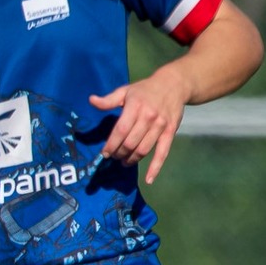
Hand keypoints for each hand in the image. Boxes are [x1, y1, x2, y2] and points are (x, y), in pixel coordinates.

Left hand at [89, 64, 192, 184]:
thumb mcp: (125, 91)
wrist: (174, 85)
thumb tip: (91, 101)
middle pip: (130, 143)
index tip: (105, 153)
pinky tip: (149, 179)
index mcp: (135, 107)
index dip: (111, 144)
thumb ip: (108, 100)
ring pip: (143, 149)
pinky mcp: (170, 132)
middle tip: (114, 156)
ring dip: (132, 159)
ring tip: (124, 162)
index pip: (120, 131)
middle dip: (119, 153)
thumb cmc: (144, 90)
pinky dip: (155, 168)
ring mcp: (161, 126)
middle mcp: (148, 117)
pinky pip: (163, 153)